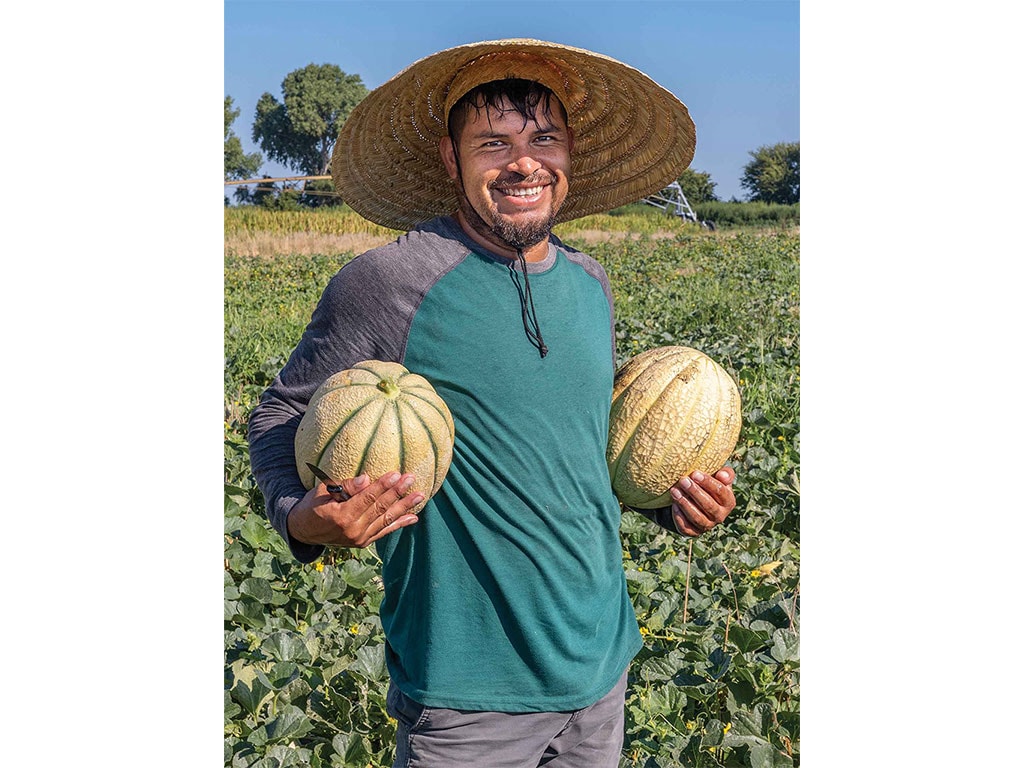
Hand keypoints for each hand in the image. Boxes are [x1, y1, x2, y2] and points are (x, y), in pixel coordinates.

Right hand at [286, 471, 423, 547]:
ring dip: (404, 507)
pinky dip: (400, 524)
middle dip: (397, 493)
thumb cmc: (313, 505)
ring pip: (386, 520)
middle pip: (379, 509)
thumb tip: (366, 480)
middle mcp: (353, 531)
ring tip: (419, 495)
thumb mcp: (322, 491)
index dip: (382, 486)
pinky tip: (414, 517)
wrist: (304, 532)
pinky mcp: (364, 542)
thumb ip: (345, 486)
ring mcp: (360, 539)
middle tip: (411, 479)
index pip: (367, 499)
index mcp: (341, 517)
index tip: (396, 474)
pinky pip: (385, 531)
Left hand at [669, 466, 735, 536]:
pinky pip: (686, 527)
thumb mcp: (719, 478)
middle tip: (683, 480)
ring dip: (685, 503)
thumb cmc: (709, 486)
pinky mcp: (694, 532)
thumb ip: (725, 474)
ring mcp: (707, 525)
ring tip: (674, 491)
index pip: (720, 492)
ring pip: (697, 517)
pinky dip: (679, 517)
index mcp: (728, 502)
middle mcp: (720, 516)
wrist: (697, 502)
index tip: (695, 473)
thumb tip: (722, 475)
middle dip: (694, 492)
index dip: (708, 482)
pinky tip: (674, 505)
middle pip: (708, 505)